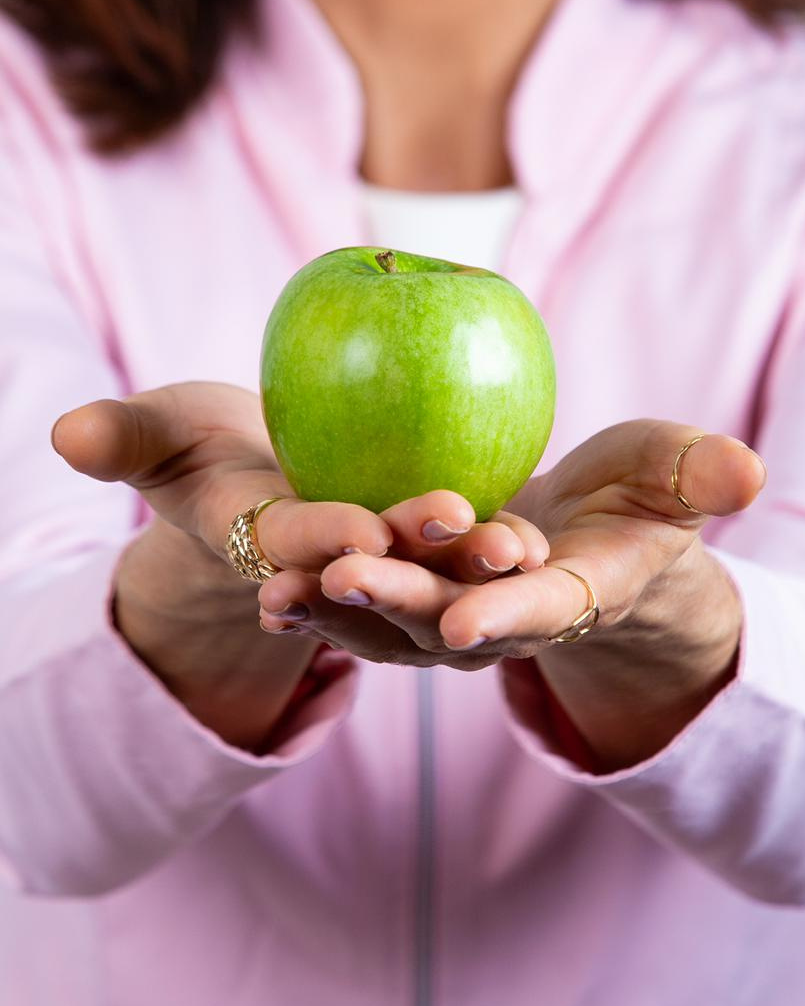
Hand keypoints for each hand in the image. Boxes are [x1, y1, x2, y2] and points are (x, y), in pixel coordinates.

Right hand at [52, 382, 539, 739]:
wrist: (258, 475)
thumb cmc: (202, 449)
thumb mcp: (160, 436)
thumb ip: (123, 437)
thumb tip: (64, 432)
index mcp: (261, 546)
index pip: (289, 544)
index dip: (318, 537)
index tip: (354, 529)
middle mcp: (327, 569)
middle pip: (369, 571)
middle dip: (407, 560)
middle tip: (454, 524)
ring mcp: (379, 569)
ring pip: (428, 573)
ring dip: (470, 563)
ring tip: (515, 543)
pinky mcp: (422, 551)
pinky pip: (463, 549)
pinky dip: (495, 542)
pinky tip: (538, 530)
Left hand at [258, 421, 763, 705]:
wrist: (589, 538)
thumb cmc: (637, 500)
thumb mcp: (673, 479)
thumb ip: (699, 477)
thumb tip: (749, 471)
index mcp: (573, 594)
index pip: (542, 610)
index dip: (508, 613)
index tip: (469, 618)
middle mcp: (504, 619)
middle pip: (447, 621)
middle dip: (398, 603)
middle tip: (342, 576)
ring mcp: (451, 614)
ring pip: (389, 625)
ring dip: (336, 611)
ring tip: (278, 592)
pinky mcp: (411, 595)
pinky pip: (359, 603)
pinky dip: (316, 598)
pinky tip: (267, 582)